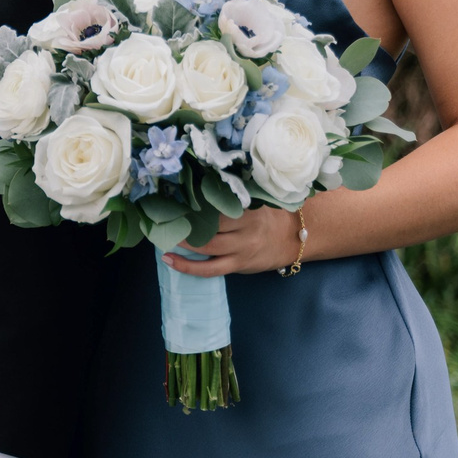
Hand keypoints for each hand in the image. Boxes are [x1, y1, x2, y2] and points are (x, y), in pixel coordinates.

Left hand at [162, 206, 302, 276]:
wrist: (294, 239)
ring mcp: (242, 248)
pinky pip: (210, 269)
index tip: (173, 197)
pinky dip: (187, 266)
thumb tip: (195, 188)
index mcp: (249, 209)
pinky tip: (169, 260)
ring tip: (162, 236)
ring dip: (182, 242)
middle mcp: (246, 229)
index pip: (218, 204)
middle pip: (210, 225)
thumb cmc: (267, 217)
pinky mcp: (238, 265)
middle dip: (184, 222)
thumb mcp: (255, 203)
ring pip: (207, 247)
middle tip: (163, 216)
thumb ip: (232, 200)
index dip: (194, 201)